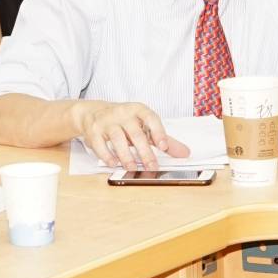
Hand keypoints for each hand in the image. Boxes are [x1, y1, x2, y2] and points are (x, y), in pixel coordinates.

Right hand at [73, 101, 187, 169]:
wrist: (93, 113)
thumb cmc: (124, 121)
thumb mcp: (143, 126)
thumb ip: (163, 138)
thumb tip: (184, 153)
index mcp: (138, 110)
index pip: (150, 118)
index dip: (158, 132)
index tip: (164, 146)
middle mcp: (123, 113)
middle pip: (135, 133)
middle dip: (144, 152)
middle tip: (152, 167)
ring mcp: (107, 121)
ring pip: (117, 138)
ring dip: (126, 156)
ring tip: (132, 168)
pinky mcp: (93, 131)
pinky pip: (100, 144)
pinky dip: (107, 155)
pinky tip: (113, 164)